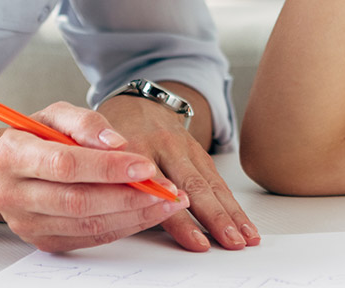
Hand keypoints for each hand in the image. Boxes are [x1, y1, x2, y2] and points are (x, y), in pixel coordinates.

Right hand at [0, 101, 190, 251]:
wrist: (4, 168)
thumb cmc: (35, 137)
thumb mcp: (55, 115)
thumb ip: (85, 122)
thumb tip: (117, 143)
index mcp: (12, 155)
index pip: (65, 164)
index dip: (108, 168)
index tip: (145, 166)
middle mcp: (12, 193)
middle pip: (77, 201)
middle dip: (128, 197)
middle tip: (165, 190)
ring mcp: (25, 223)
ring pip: (86, 226)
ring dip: (132, 216)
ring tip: (165, 203)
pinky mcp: (41, 240)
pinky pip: (88, 239)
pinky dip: (121, 227)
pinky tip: (145, 214)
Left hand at [101, 90, 260, 252]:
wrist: (136, 103)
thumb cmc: (112, 138)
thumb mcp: (98, 153)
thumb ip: (107, 181)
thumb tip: (115, 219)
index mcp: (134, 148)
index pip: (159, 189)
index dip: (179, 218)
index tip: (197, 241)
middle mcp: (164, 147)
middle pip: (193, 186)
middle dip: (216, 217)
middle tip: (231, 241)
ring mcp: (185, 148)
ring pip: (211, 183)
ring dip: (231, 213)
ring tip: (246, 237)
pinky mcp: (198, 152)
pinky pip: (217, 180)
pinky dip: (232, 204)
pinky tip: (243, 223)